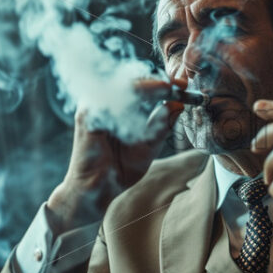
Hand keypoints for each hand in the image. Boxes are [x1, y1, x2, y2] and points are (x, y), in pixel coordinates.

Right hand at [47, 78, 185, 233]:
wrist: (96, 190)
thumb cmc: (120, 168)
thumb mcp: (149, 145)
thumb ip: (162, 125)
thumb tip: (179, 105)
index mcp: (116, 110)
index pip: (142, 89)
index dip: (164, 85)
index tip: (184, 85)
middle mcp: (103, 104)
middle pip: (134, 83)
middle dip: (160, 82)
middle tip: (182, 84)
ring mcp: (93, 108)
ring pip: (124, 87)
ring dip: (150, 86)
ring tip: (170, 88)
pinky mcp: (88, 116)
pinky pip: (113, 100)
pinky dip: (133, 98)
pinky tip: (149, 99)